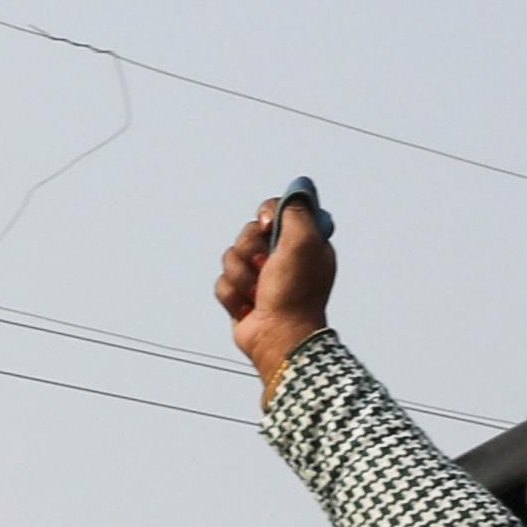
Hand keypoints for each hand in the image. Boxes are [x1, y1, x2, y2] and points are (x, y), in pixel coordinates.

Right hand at [218, 184, 335, 386]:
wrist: (278, 337)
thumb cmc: (295, 293)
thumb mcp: (304, 242)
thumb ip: (296, 210)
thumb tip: (296, 189)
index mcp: (302, 242)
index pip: (274, 211)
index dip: (265, 216)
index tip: (265, 226)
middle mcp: (282, 258)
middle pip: (247, 233)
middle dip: (250, 251)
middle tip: (265, 267)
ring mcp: (261, 278)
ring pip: (231, 258)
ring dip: (241, 276)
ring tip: (258, 293)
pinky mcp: (242, 296)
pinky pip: (222, 283)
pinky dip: (233, 296)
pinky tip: (249, 308)